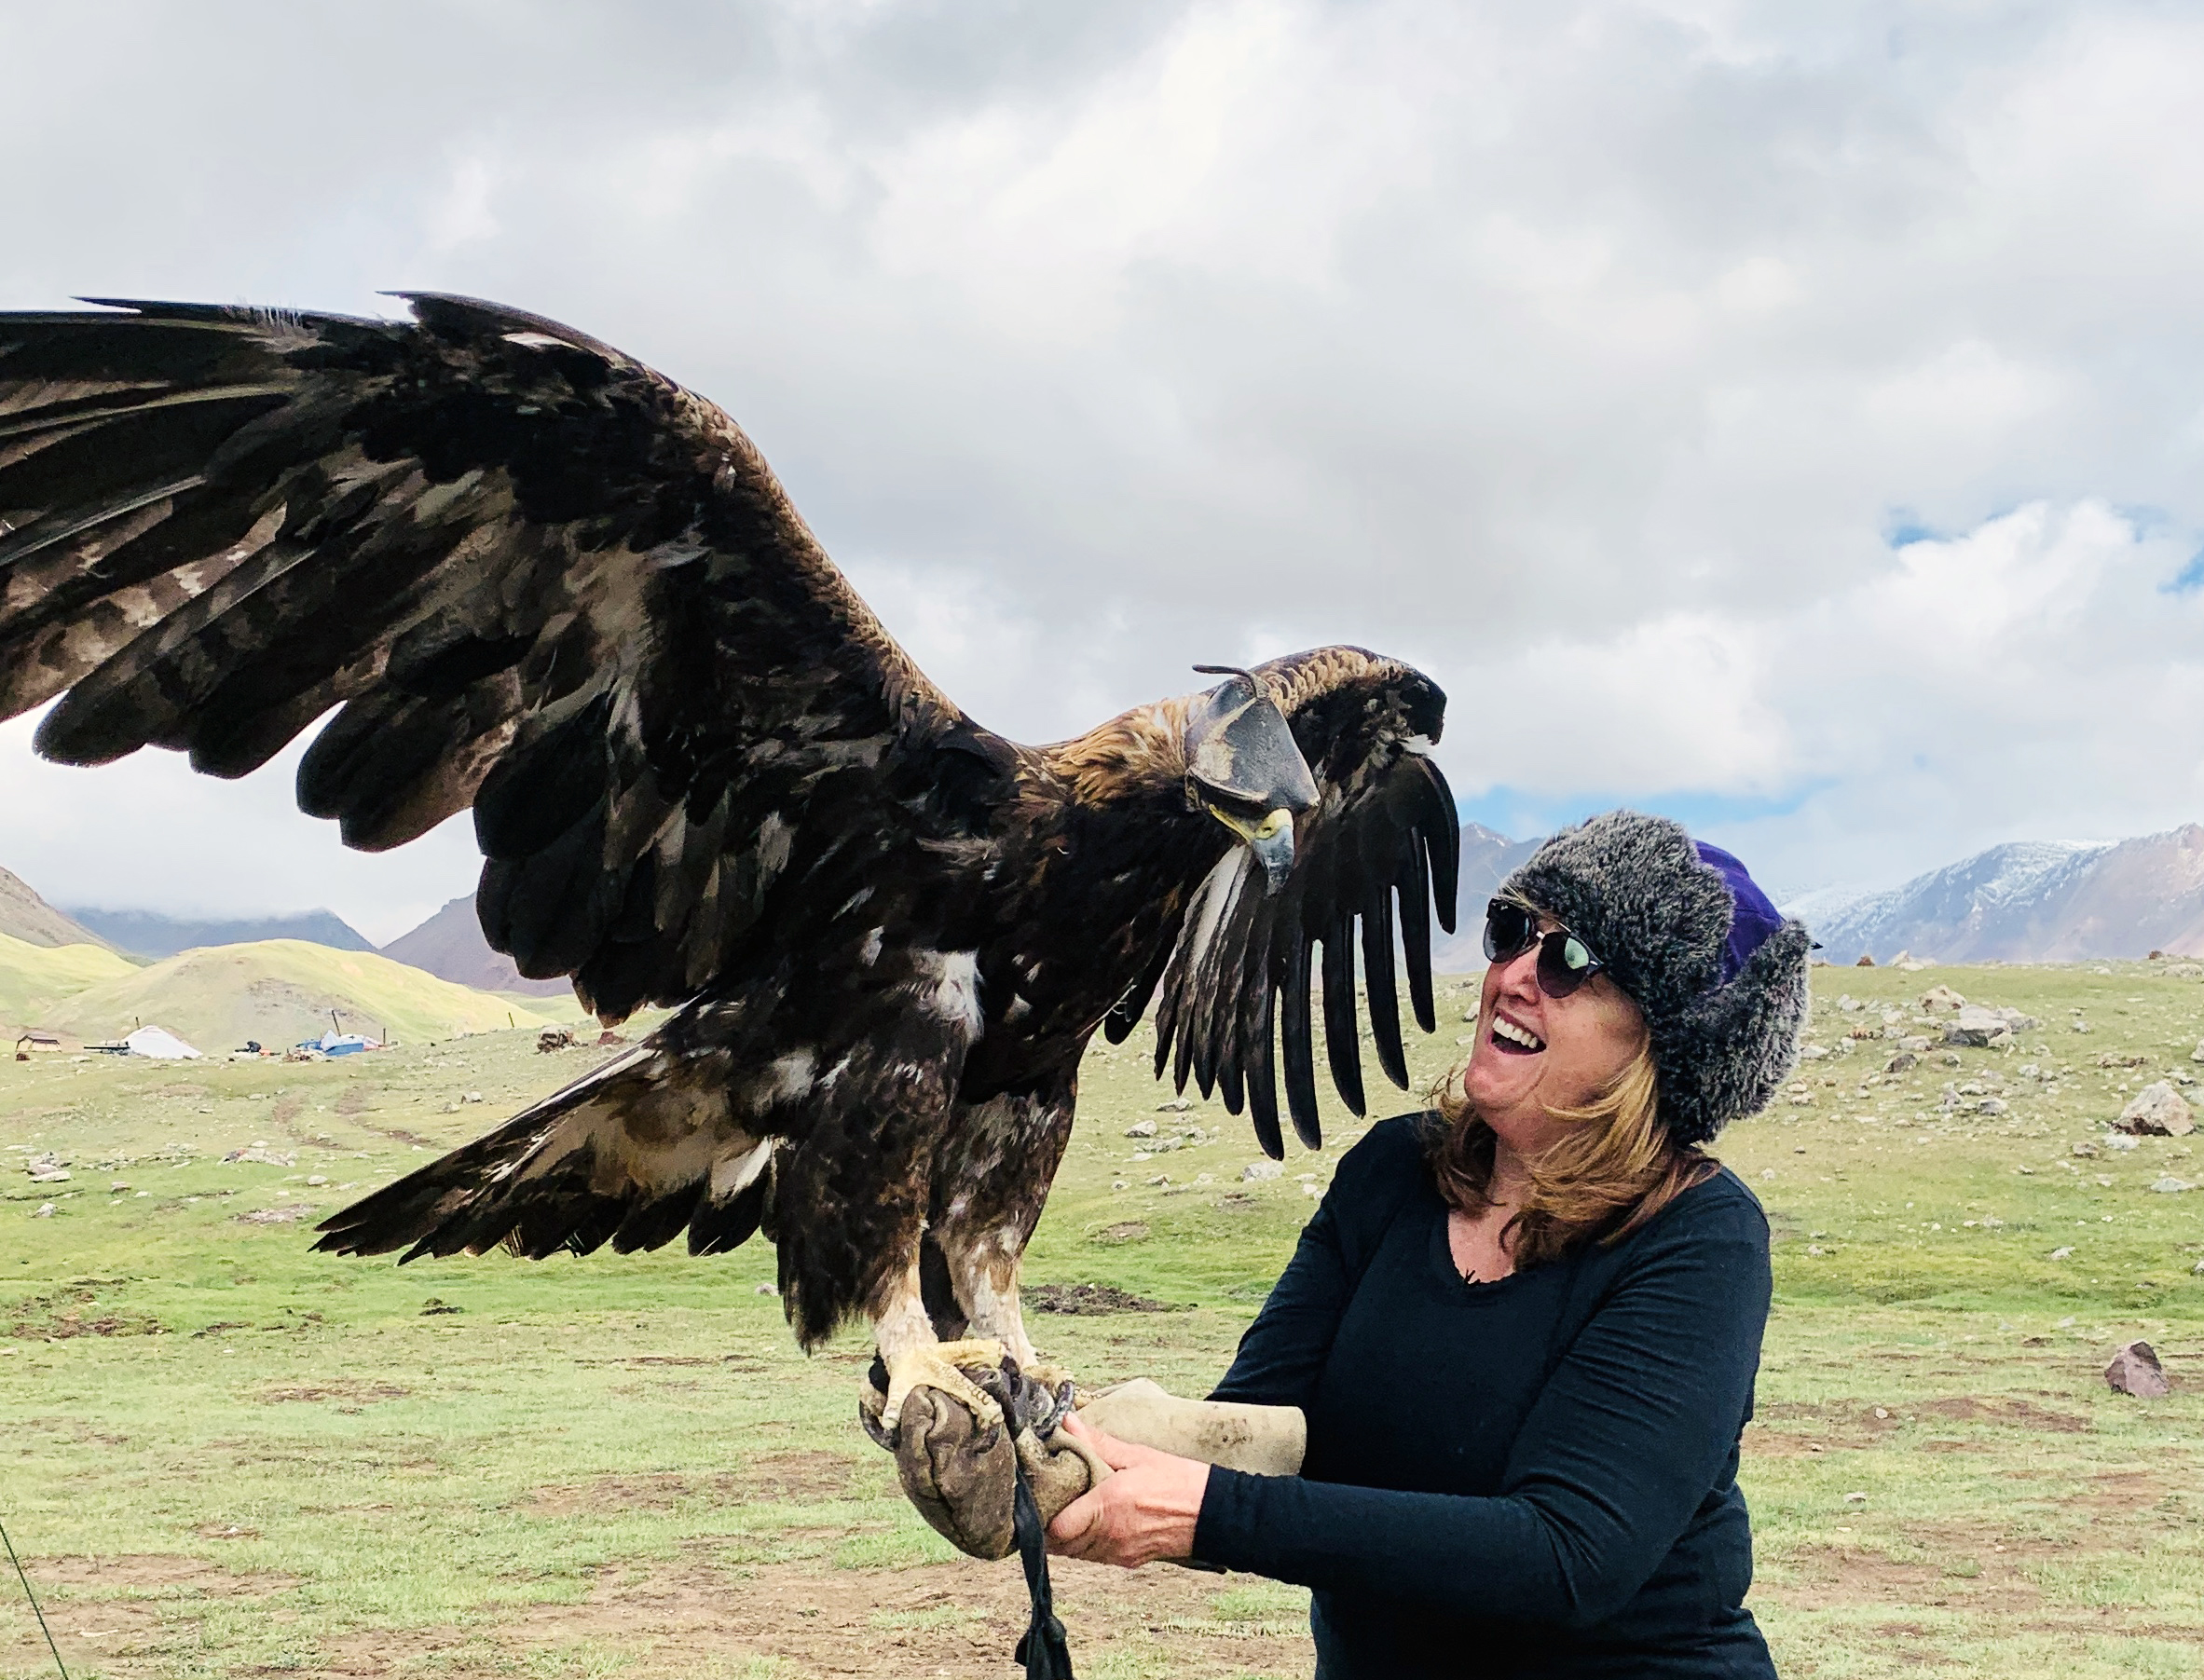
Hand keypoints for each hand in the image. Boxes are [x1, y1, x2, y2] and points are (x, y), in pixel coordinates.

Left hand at [1045, 1410, 1209, 1567]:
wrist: (1214, 1513)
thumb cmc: (1178, 1482)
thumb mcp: (1136, 1454)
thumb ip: (1098, 1443)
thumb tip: (1069, 1423)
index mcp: (1107, 1507)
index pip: (1056, 1530)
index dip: (1044, 1515)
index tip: (1045, 1494)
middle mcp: (1109, 1536)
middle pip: (1061, 1545)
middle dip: (1053, 1524)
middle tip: (1055, 1499)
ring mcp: (1119, 1553)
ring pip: (1077, 1553)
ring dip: (1069, 1536)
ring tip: (1074, 1508)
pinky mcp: (1130, 1561)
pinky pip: (1096, 1557)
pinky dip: (1088, 1543)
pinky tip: (1096, 1521)